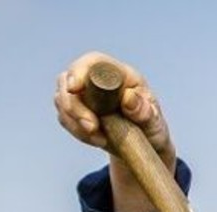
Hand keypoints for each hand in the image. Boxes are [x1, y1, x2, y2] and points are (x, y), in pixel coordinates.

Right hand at [53, 52, 174, 162]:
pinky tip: (96, 140)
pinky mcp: (75, 110)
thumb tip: (128, 98)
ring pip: (61, 100)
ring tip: (100, 139)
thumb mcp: (155, 121)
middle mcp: (97, 79)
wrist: (146, 144)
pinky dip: (77, 131)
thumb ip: (145, 111)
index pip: (93, 62)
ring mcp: (83, 93)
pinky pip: (65, 118)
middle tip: (92, 129)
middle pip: (68, 80)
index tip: (74, 89)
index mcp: (119, 74)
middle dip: (74, 107)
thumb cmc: (152, 126)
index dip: (79, 71)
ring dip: (75, 123)